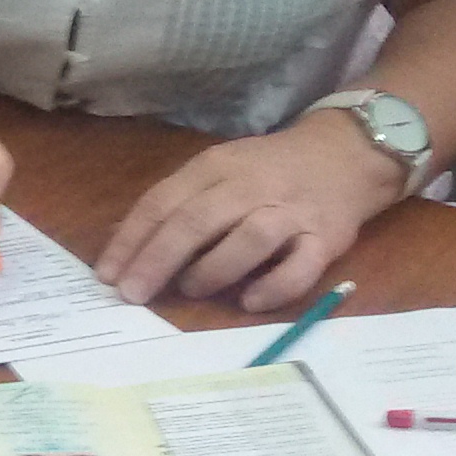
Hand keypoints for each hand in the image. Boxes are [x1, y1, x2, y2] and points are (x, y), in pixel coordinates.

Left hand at [96, 114, 403, 309]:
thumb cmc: (269, 170)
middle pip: (198, 220)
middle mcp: (251, 186)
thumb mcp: (219, 170)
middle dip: (158, 259)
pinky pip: (300, 267)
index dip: (132, 239)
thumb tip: (124, 248)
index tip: (108, 275)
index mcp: (216, 166)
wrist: (347, 153)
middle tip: (133, 294)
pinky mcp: (326, 239)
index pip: (164, 201)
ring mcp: (291, 212)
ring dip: (212, 270)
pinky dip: (273, 288)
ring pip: (248, 239)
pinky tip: (249, 302)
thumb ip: (179, 203)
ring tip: (191, 290)